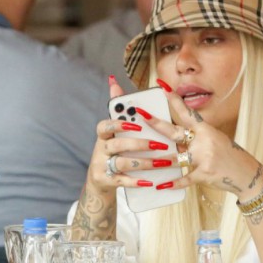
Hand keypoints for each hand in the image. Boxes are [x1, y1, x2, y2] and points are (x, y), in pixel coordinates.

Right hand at [86, 75, 176, 194]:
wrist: (100, 180)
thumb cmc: (113, 151)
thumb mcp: (114, 131)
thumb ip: (117, 108)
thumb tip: (113, 80)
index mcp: (103, 135)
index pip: (105, 126)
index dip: (119, 124)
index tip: (136, 124)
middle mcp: (100, 149)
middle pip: (117, 145)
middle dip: (139, 144)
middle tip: (159, 145)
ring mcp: (102, 165)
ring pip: (122, 163)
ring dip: (144, 163)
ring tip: (162, 162)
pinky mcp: (106, 180)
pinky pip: (121, 181)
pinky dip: (135, 181)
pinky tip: (149, 181)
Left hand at [141, 86, 262, 197]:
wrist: (247, 174)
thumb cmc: (228, 156)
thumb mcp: (213, 141)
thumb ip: (192, 141)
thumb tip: (171, 141)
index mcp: (206, 130)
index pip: (186, 112)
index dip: (174, 99)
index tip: (163, 86)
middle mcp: (204, 141)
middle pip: (175, 132)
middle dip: (157, 124)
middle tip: (142, 115)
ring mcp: (204, 157)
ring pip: (175, 158)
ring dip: (159, 161)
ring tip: (142, 161)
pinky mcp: (205, 174)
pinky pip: (185, 178)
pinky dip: (173, 183)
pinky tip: (161, 186)